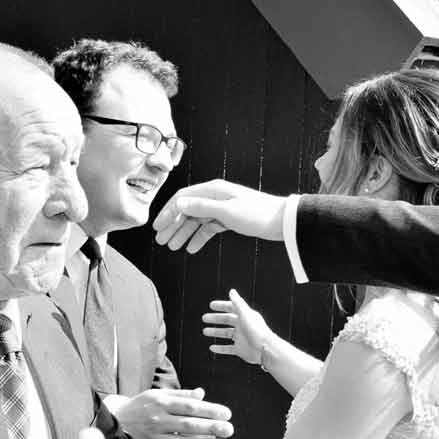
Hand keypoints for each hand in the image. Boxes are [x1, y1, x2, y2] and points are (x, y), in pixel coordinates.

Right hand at [113, 387, 232, 438]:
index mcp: (159, 402)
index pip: (189, 406)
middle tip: (230, 430)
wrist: (110, 424)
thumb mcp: (155, 395)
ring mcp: (152, 437)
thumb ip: (179, 395)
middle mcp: (156, 419)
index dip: (209, 410)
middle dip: (211, 427)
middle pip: (188, 424)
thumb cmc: (138, 408)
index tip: (227, 414)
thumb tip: (202, 394)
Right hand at [153, 180, 289, 254]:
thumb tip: (179, 203)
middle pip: (186, 210)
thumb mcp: (227, 211)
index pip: (182, 199)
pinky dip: (198, 238)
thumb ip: (202, 207)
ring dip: (183, 233)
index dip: (168, 212)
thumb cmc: (257, 214)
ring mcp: (220, 208)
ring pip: (196, 221)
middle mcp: (214, 197)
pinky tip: (191, 248)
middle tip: (161, 241)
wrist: (281, 222)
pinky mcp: (227, 219)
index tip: (157, 227)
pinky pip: (207, 228)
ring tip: (172, 247)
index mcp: (212, 190)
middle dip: (172, 225)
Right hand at [202, 289, 277, 366]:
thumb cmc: (256, 330)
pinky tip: (212, 348)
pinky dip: (220, 348)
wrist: (265, 350)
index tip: (211, 305)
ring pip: (226, 334)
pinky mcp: (240, 350)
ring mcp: (241, 338)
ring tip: (205, 331)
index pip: (232, 308)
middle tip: (204, 318)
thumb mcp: (245, 314)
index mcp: (245, 316)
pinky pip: (228, 349)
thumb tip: (231, 291)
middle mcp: (243, 326)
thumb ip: (237, 303)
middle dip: (215, 319)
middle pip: (227, 320)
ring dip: (215, 332)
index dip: (222, 306)